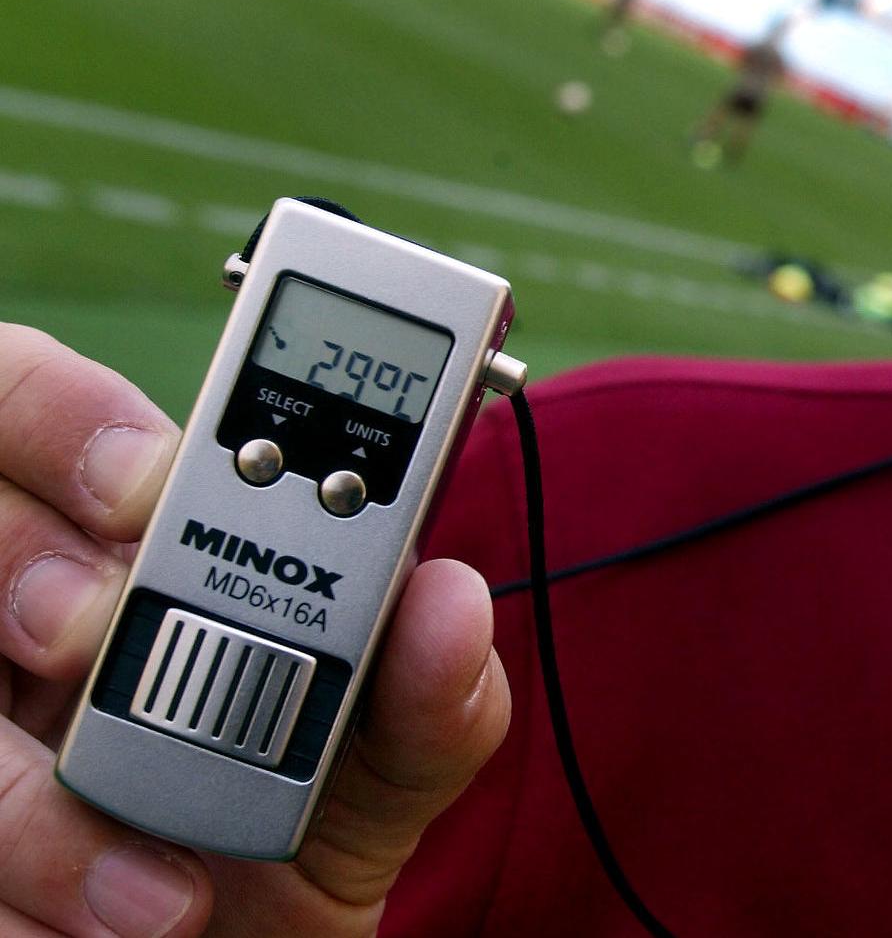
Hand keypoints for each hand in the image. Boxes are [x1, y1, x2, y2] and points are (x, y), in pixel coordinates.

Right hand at [0, 324, 510, 936]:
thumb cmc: (319, 823)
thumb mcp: (401, 757)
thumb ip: (436, 685)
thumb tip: (449, 600)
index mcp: (142, 543)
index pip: (50, 406)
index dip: (71, 414)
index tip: (144, 483)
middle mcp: (34, 611)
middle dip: (22, 559)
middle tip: (92, 634)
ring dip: (32, 803)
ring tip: (161, 889)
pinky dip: (27, 901)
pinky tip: (119, 927)